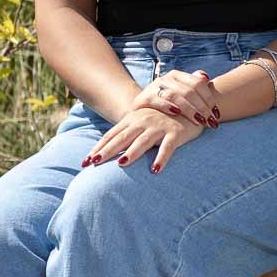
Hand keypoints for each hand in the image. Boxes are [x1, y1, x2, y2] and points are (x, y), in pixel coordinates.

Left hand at [85, 106, 204, 173]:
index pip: (111, 135)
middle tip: (95, 163)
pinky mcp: (176, 133)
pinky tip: (155, 170)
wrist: (190, 105)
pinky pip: (167, 147)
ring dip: (132, 153)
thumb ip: (127, 135)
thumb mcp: (141, 123)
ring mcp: (159, 127)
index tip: (86, 161)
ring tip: (122, 164)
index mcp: (132, 119)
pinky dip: (162, 158)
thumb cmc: (162, 119)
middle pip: (122, 138)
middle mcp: (143, 122)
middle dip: (108, 151)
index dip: (99, 148)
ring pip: (143, 142)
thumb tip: (106, 152)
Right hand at [131, 69, 220, 129]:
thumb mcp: (180, 94)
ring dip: (189, 109)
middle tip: (210, 121)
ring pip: (175, 95)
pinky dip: (167, 106)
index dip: (209, 99)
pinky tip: (177, 113)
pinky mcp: (143, 98)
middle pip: (189, 91)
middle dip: (202, 107)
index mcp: (178, 75)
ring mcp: (154, 87)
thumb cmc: (167, 104)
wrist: (141, 110)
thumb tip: (205, 77)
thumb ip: (194, 86)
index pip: (198, 84)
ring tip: (199, 121)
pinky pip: (157, 100)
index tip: (216, 114)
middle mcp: (166, 79)